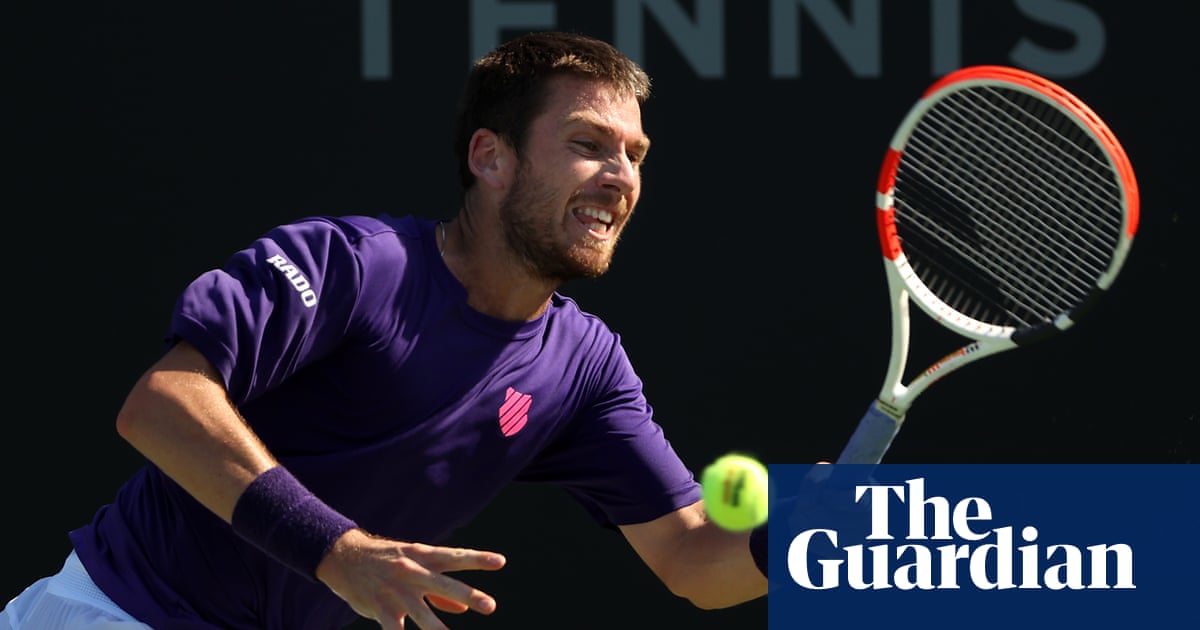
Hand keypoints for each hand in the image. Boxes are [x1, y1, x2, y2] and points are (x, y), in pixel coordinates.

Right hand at [316, 528, 506, 628]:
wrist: (344, 556)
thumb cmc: (387, 560)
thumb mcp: (413, 564)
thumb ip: (438, 590)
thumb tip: (463, 608)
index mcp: (423, 556)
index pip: (455, 557)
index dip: (477, 559)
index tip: (500, 562)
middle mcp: (412, 571)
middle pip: (444, 584)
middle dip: (468, 595)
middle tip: (490, 605)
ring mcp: (396, 591)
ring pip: (422, 613)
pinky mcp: (381, 608)